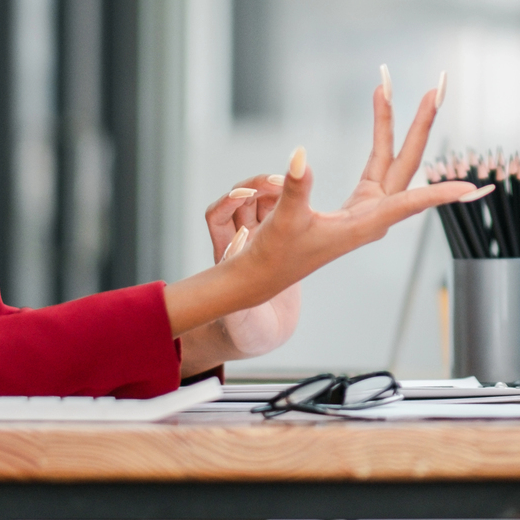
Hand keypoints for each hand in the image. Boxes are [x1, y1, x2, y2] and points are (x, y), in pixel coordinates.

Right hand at [164, 77, 485, 334]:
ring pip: (391, 158)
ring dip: (396, 123)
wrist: (263, 276)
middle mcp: (374, 213)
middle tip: (435, 90)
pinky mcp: (358, 203)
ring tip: (393, 86)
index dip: (441, 192)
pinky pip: (377, 161)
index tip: (471, 186)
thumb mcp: (284, 223)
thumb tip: (302, 155)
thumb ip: (296, 190)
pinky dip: (380, 136)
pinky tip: (384, 114)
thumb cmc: (275, 256)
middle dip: (421, 125)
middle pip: (407, 162)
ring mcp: (368, 206)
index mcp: (365, 224)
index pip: (411, 202)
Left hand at [196, 175, 296, 359]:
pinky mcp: (281, 242)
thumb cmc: (249, 332)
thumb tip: (230, 290)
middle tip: (279, 182)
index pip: (217, 217)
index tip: (245, 196)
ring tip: (290, 185)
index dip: (227, 202)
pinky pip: (278, 210)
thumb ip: (236, 316)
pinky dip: (286, 199)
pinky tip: (303, 199)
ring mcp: (261, 241)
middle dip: (254, 187)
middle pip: (238, 202)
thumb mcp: (242, 326)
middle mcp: (240, 244)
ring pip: (258, 202)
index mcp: (227, 256)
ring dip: (270, 189)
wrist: (268, 336)